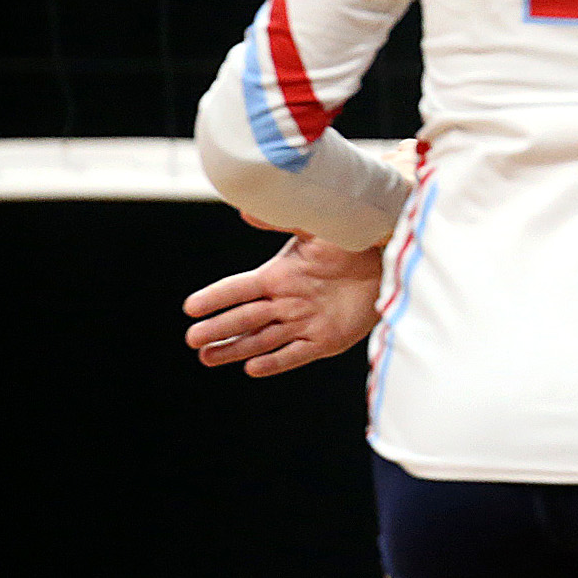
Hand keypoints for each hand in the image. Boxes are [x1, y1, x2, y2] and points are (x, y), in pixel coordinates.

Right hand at [183, 226, 383, 376]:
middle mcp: (285, 302)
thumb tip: (246, 209)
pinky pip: (295, 354)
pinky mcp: (325, 340)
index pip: (238, 289)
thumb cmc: (349, 240)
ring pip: (262, 339)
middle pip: (244, 318)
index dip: (215, 298)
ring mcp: (303, 322)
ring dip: (235, 348)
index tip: (190, 307)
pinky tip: (252, 368)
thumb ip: (281, 219)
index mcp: (278, 276)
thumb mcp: (314, 227)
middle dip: (218, 328)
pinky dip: (275, 362)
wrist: (387, 258)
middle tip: (193, 339)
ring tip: (208, 357)